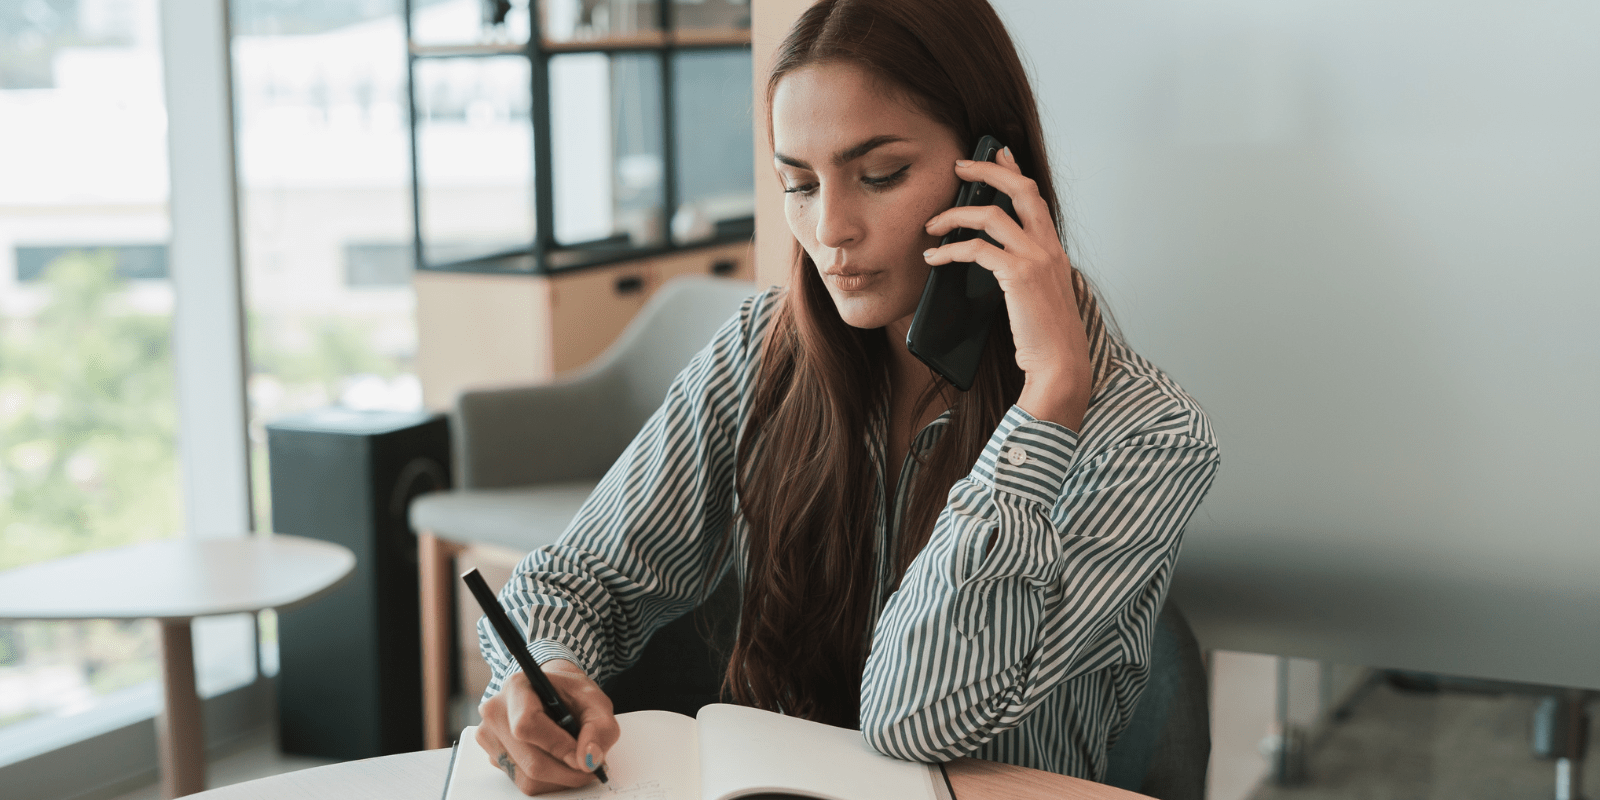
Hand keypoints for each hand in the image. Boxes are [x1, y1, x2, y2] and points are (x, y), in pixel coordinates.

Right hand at [476, 660, 620, 794]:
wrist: (553, 695)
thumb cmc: (571, 695)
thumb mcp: (596, 701)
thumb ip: (600, 727)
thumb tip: (588, 759)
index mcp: (517, 687)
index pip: (527, 725)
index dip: (557, 746)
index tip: (581, 755)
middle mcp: (495, 711)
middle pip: (530, 760)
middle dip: (566, 771)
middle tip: (589, 766)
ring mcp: (490, 736)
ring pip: (527, 778)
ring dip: (559, 778)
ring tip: (575, 762)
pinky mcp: (493, 757)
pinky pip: (522, 782)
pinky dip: (548, 781)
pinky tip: (558, 762)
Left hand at [922, 147, 1092, 429]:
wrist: (1061, 366)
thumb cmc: (1046, 340)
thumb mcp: (1038, 297)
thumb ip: (1023, 274)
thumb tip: (991, 262)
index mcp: (1054, 251)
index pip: (1035, 198)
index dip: (1015, 171)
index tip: (998, 153)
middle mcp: (1049, 248)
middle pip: (1019, 190)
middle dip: (987, 171)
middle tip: (958, 166)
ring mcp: (1036, 259)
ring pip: (991, 215)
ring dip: (955, 214)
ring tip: (932, 224)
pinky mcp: (1019, 276)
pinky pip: (977, 249)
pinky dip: (951, 250)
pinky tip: (935, 257)